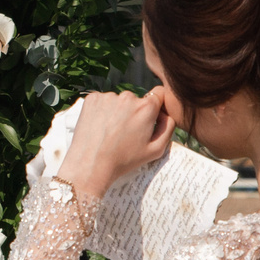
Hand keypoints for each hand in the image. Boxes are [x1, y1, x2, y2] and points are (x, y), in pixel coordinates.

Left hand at [54, 88, 173, 198]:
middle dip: (134, 112)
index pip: (159, 94)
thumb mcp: (156, 150)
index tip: (149, 119)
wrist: (91, 165)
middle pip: (136, 100)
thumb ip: (168, 127)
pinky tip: (100, 127)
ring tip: (110, 132)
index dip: (156, 107)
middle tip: (125, 133)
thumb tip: (166, 113)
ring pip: (118, 101)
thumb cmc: (124, 160)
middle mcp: (128, 96)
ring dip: (117, 112)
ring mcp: (108, 96)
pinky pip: (102, 101)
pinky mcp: (92, 98)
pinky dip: (102, 111)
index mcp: (146, 107)